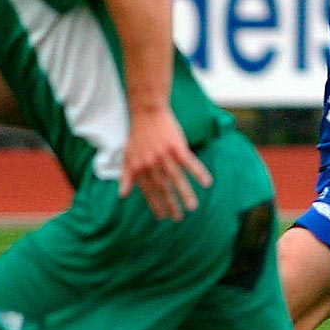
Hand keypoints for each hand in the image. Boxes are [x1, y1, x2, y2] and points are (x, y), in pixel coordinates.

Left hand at [121, 106, 212, 220]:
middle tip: (178, 218)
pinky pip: (189, 162)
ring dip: (185, 193)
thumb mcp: (127, 156)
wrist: (146, 111)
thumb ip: (126, 176)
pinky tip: (207, 182)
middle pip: (163, 188)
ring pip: (176, 178)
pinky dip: (198, 172)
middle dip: (170, 204)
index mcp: (139, 167)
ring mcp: (164, 155)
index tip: (162, 217)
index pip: (148, 191)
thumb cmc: (138, 134)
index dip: (155, 204)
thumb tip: (122, 195)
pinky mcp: (176, 146)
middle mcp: (150, 163)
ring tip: (192, 207)